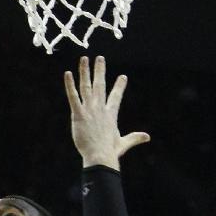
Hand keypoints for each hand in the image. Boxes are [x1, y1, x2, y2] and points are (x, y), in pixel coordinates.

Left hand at [63, 55, 149, 169]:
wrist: (100, 156)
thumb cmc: (111, 152)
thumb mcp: (124, 143)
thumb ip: (134, 138)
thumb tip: (148, 137)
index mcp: (111, 115)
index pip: (116, 97)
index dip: (119, 86)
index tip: (123, 77)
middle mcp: (100, 109)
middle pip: (100, 85)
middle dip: (100, 71)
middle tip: (100, 58)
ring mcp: (89, 110)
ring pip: (86, 87)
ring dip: (85, 72)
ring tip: (84, 59)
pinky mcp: (78, 115)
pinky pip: (73, 97)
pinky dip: (70, 85)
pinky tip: (67, 73)